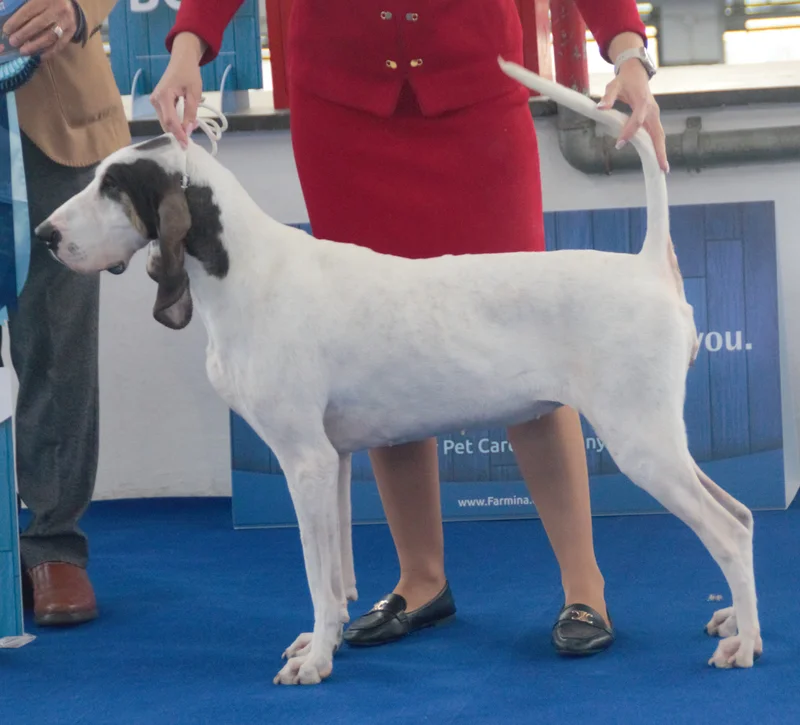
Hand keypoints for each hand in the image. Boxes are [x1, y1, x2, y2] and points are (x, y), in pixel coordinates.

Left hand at [3, 0, 76, 59]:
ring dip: (35, 46)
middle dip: (24, 35)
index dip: (16, 22)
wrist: (70, 4)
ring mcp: (66, 23)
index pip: (28, 12)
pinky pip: (60, 45)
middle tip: (13, 42)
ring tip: (24, 51)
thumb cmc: (48, 1)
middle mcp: (57, 10)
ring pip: (49, 37)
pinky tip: (39, 57)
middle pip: (38, 25)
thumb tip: (8, 15)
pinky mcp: (71, 33)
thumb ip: (23, 4)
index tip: (7, 31)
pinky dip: (49, 53)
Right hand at [151, 33, 205, 147]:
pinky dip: (175, 121)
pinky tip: (185, 120)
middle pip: (166, 124)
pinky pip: (166, 117)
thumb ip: (191, 113)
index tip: (186, 145)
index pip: (170, 121)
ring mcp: (155, 101)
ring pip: (166, 122)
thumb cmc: (189, 74)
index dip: (179, 134)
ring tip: (191, 124)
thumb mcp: (194, 94)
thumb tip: (188, 130)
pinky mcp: (157, 102)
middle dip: (178, 132)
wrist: (182, 60)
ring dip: (178, 127)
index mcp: (164, 96)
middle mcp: (155, 100)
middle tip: (192, 134)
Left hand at [598, 58, 668, 172]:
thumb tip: (599, 108)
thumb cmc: (624, 80)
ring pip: (659, 136)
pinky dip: (657, 147)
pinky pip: (656, 135)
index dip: (629, 133)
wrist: (636, 73)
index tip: (619, 145)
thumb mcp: (613, 85)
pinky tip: (657, 160)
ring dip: (661, 152)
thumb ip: (607, 97)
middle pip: (657, 133)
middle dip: (659, 150)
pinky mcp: (653, 119)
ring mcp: (655, 116)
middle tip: (662, 168)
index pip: (637, 121)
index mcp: (642, 102)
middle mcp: (652, 110)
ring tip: (663, 169)